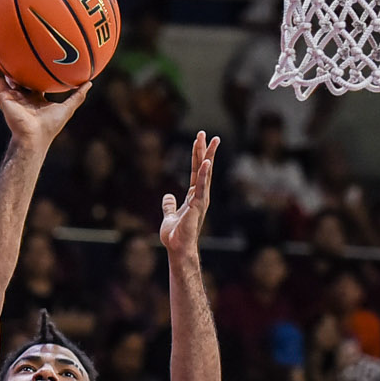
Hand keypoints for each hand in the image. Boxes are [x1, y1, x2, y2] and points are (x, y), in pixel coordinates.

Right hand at [0, 51, 88, 146]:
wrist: (34, 138)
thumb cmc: (50, 127)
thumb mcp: (68, 108)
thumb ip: (78, 96)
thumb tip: (90, 82)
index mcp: (34, 97)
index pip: (32, 80)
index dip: (32, 69)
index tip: (33, 54)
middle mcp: (22, 95)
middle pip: (16, 75)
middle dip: (13, 63)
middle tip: (12, 45)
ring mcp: (11, 96)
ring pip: (1, 75)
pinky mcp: (3, 97)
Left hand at [160, 131, 219, 255]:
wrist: (177, 248)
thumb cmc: (175, 235)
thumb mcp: (169, 216)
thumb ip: (169, 205)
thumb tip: (168, 196)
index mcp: (194, 196)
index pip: (197, 171)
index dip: (197, 155)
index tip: (199, 140)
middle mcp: (200, 196)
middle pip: (203, 168)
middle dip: (204, 150)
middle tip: (205, 133)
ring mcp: (201, 200)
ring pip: (205, 173)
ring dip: (208, 155)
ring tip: (211, 139)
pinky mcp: (198, 205)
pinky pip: (202, 186)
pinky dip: (205, 173)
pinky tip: (207, 160)